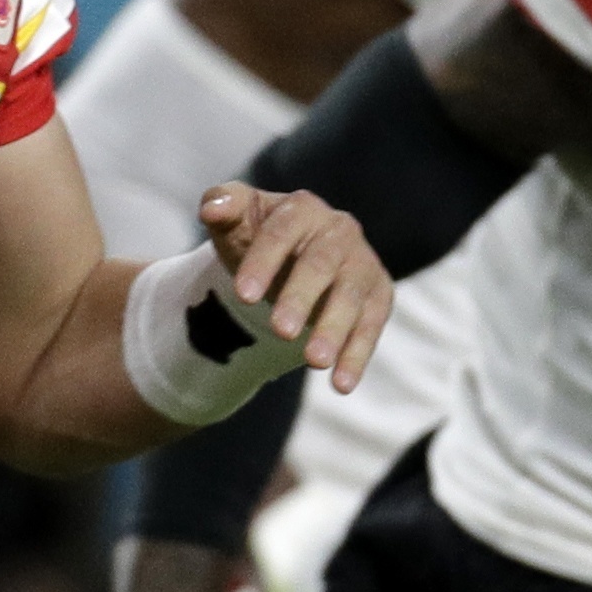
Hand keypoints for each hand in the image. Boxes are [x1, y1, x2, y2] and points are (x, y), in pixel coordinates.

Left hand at [201, 183, 390, 394]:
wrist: (292, 260)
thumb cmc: (257, 239)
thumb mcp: (236, 222)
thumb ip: (220, 205)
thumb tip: (212, 209)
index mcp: (301, 209)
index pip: (280, 232)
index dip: (262, 262)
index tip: (243, 296)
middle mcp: (339, 231)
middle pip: (320, 265)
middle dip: (300, 298)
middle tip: (280, 332)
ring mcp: (362, 263)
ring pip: (351, 297)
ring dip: (334, 330)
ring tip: (313, 363)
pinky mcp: (379, 294)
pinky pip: (371, 326)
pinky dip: (357, 356)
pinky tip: (341, 385)